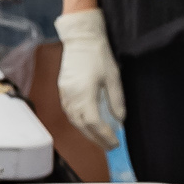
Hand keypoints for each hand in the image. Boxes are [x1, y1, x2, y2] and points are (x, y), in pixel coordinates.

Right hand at [53, 10, 125, 148]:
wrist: (80, 38)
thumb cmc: (98, 55)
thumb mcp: (113, 77)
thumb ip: (116, 100)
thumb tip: (120, 120)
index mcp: (85, 94)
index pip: (93, 123)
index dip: (104, 135)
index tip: (115, 143)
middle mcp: (72, 97)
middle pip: (82, 126)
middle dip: (96, 138)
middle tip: (109, 146)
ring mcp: (65, 94)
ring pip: (74, 121)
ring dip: (86, 132)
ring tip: (99, 138)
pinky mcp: (63, 90)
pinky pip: (69, 112)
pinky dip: (79, 122)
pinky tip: (87, 124)